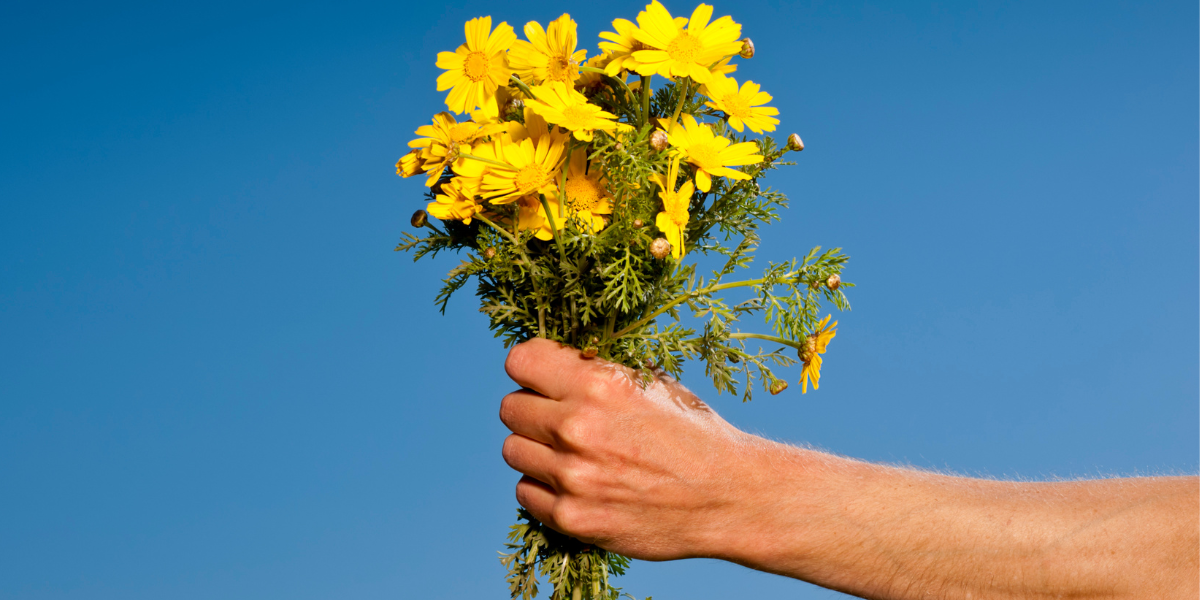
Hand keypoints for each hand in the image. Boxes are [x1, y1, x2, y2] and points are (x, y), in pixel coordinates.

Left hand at [498, 338, 771, 560]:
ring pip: (513, 450)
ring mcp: (571, 477)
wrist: (728, 497)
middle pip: (510, 408)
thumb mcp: (652, 384)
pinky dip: (544, 489)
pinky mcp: (571, 517)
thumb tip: (553, 361)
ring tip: (571, 455)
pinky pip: (526, 494)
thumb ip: (597, 373)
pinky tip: (576, 485)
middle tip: (561, 420)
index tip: (543, 379)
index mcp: (598, 385)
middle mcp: (577, 428)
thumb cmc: (693, 434)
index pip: (520, 361)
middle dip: (533, 410)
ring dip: (536, 450)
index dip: (531, 369)